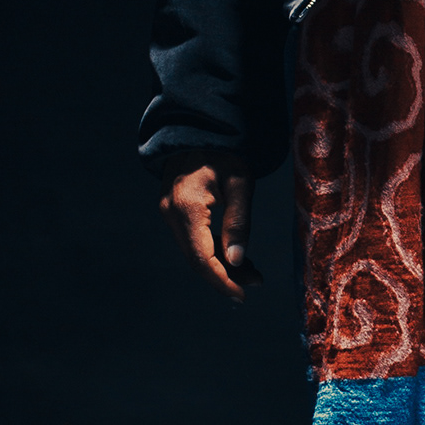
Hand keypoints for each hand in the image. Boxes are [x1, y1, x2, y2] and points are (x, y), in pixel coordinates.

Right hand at [157, 152, 256, 303]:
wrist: (200, 129)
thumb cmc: (226, 152)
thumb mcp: (241, 183)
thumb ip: (239, 223)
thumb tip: (238, 263)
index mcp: (187, 207)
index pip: (202, 258)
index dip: (222, 281)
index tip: (242, 295)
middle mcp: (171, 213)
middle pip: (196, 259)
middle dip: (225, 277)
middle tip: (255, 283)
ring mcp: (169, 213)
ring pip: (193, 252)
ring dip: (221, 266)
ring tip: (252, 273)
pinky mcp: (173, 212)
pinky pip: (192, 240)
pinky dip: (213, 251)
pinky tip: (236, 257)